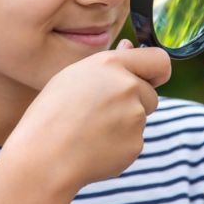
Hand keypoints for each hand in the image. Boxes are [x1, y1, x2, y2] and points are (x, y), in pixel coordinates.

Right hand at [5, 39, 171, 190]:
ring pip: (140, 119)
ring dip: (124, 123)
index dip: (155, 71)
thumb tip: (129, 47)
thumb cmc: (51, 112)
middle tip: (100, 111)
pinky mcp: (135, 145)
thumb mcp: (72, 75)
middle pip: (151, 94)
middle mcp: (129, 87)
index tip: (149, 78)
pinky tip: (93, 146)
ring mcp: (135, 118)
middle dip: (135, 101)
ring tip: (90, 130)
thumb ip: (108, 63)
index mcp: (112, 65)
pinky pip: (133, 142)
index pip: (159, 60)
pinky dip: (118, 145)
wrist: (44, 156)